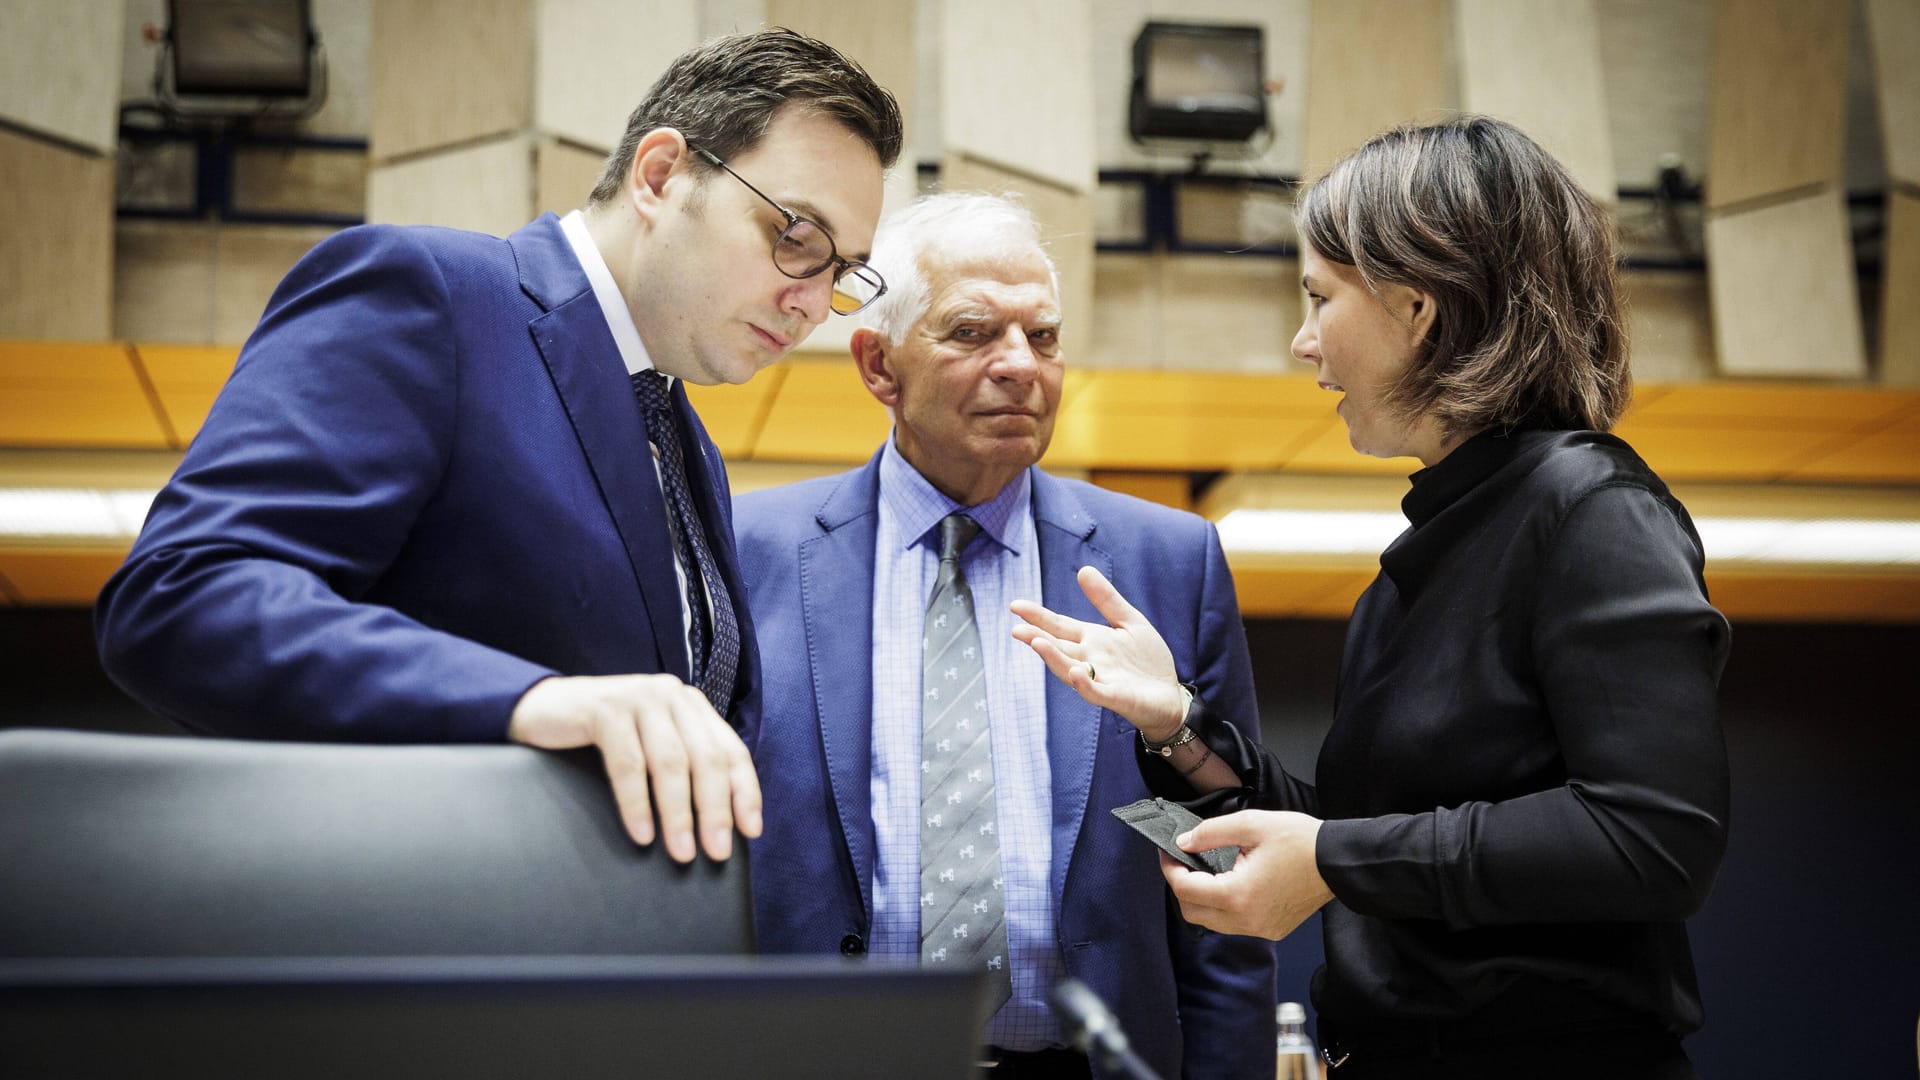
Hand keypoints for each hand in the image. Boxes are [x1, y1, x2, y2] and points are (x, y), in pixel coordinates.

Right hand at [507, 673, 761, 862]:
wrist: (543, 709)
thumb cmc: (604, 737)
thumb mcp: (653, 748)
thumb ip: (686, 767)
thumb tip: (718, 825)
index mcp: (692, 706)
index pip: (732, 751)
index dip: (745, 792)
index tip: (751, 831)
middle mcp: (672, 696)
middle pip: (706, 759)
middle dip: (715, 810)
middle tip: (716, 852)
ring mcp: (640, 698)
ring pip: (671, 762)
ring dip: (678, 813)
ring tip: (682, 852)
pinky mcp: (606, 709)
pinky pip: (628, 763)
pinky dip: (637, 802)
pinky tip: (641, 833)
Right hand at [1010, 566, 1186, 741]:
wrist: (1169, 695)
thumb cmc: (1147, 660)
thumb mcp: (1130, 621)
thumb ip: (1106, 599)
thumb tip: (1083, 569)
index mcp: (1091, 640)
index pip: (1059, 626)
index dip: (1038, 616)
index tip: (1015, 606)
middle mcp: (1089, 659)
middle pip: (1058, 647)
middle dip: (1037, 638)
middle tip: (1017, 629)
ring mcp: (1100, 679)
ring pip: (1069, 669)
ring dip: (1053, 658)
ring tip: (1037, 643)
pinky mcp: (1115, 697)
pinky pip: (1095, 691)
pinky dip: (1085, 683)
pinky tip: (1076, 672)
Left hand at [1160, 810, 1332, 940]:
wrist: (1339, 862)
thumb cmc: (1299, 840)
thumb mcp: (1251, 824)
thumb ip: (1210, 833)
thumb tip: (1183, 843)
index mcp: (1237, 895)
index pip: (1185, 889)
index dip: (1170, 868)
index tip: (1167, 850)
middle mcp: (1245, 920)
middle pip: (1192, 912)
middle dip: (1181, 886)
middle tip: (1182, 860)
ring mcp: (1260, 929)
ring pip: (1212, 922)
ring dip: (1201, 898)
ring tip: (1205, 869)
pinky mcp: (1272, 930)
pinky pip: (1234, 924)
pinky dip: (1223, 906)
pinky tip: (1229, 882)